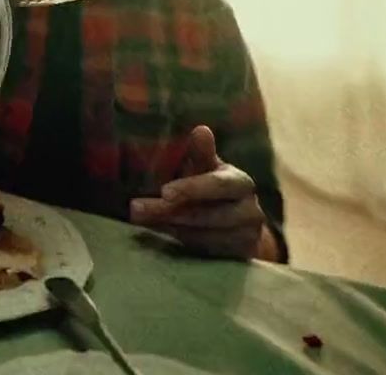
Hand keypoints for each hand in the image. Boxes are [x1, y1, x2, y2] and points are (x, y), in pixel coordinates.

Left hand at [130, 126, 276, 260]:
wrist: (238, 226)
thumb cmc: (213, 189)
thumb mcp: (207, 169)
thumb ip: (201, 154)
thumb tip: (201, 129)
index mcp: (240, 183)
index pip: (219, 185)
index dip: (193, 188)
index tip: (164, 191)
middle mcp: (250, 211)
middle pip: (207, 214)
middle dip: (169, 211)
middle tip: (135, 208)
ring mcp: (245, 236)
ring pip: (203, 235)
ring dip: (169, 226)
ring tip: (141, 217)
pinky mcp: (237, 256)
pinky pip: (204, 251)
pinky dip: (179, 240)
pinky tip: (159, 230)